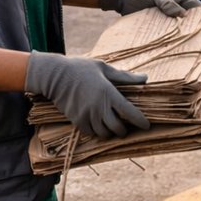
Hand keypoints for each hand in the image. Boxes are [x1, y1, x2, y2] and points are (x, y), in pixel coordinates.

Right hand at [24, 52, 149, 137]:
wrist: (54, 75)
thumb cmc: (81, 68)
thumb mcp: (104, 68)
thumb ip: (125, 77)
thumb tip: (145, 78)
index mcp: (108, 93)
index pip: (129, 111)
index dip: (139, 121)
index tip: (146, 126)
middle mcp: (98, 106)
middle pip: (117, 127)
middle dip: (124, 130)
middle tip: (126, 128)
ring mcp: (87, 114)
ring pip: (104, 133)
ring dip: (110, 132)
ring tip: (112, 128)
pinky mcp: (76, 119)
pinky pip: (90, 132)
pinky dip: (96, 132)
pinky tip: (98, 126)